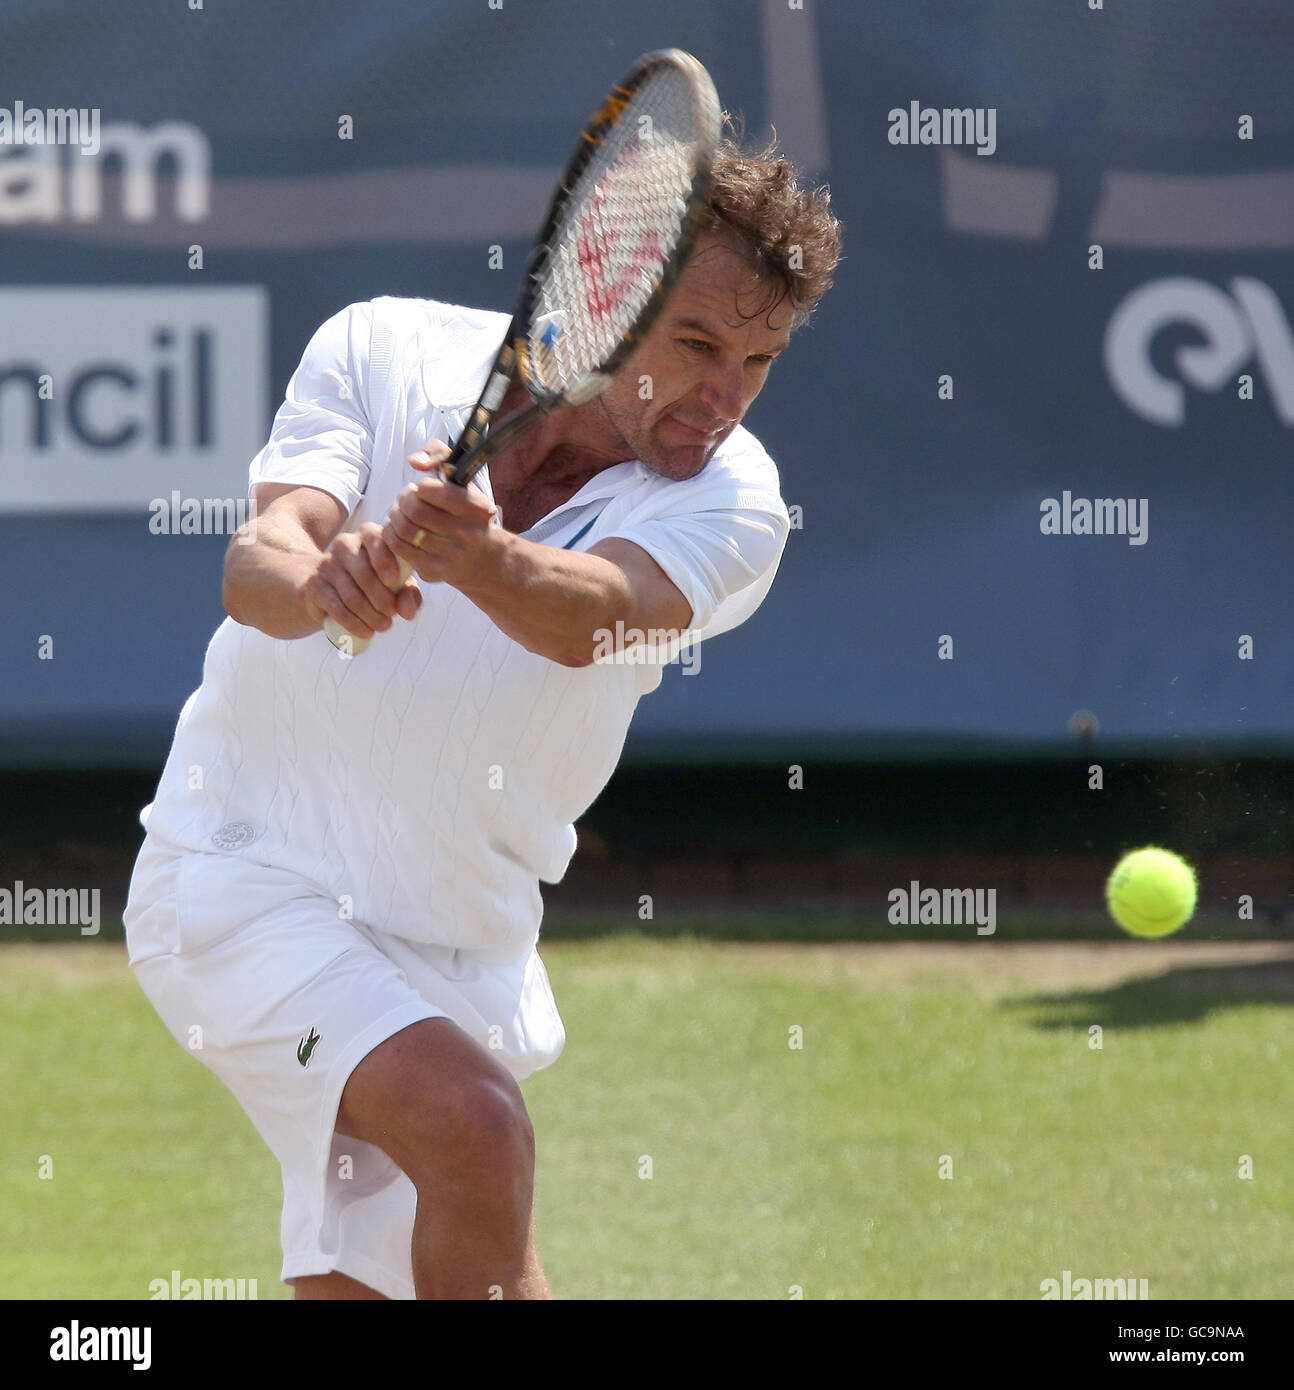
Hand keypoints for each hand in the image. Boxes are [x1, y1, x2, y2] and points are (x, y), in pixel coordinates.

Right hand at [302, 522, 421, 641]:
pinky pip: (337, 608)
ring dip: (371, 617)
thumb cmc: (372, 583)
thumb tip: (408, 611)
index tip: (393, 582)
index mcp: (368, 535)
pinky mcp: (315, 586)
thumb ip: (409, 594)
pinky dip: (355, 623)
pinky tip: (366, 631)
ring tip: (382, 626)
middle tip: (391, 616)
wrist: (328, 588)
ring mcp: (327, 565)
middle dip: (383, 601)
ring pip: (352, 595)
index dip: (386, 561)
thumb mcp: (395, 584)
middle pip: (365, 574)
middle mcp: (345, 544)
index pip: (376, 539)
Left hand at [384, 441, 499, 586]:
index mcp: (477, 507)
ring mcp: (452, 555)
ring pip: (404, 529)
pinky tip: (400, 532)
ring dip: (396, 518)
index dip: (421, 487)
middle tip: (407, 502)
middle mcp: (469, 534)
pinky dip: (393, 536)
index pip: (431, 490)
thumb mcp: (461, 476)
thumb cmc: (464, 510)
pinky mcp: (435, 571)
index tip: (425, 490)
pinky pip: (400, 549)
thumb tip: (416, 462)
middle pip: (414, 510)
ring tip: (402, 515)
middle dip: (403, 502)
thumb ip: (439, 453)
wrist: (480, 557)